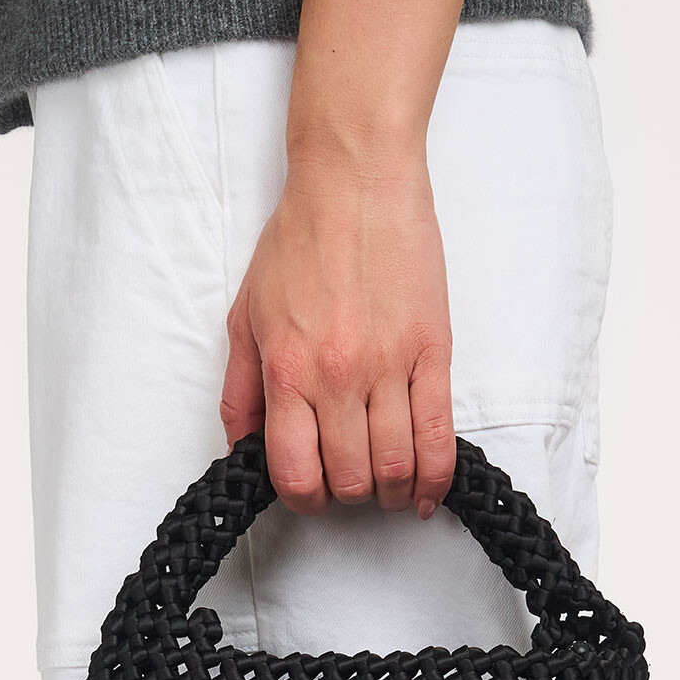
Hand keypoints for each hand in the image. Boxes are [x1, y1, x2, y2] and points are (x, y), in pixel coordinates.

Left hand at [220, 150, 455, 519]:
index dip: (303, 499)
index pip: (294, 472)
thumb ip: (240, 391)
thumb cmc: (301, 239)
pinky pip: (439, 435)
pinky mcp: (432, 352)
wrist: (355, 180)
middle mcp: (337, 376)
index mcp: (288, 371)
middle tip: (349, 482)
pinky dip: (435, 476)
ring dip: (390, 491)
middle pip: (349, 478)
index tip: (311, 493)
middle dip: (347, 495)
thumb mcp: (246, 316)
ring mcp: (388, 366)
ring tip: (387, 484)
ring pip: (394, 467)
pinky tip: (427, 492)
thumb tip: (241, 450)